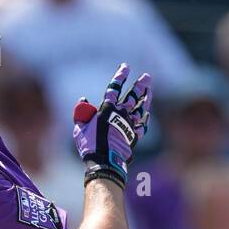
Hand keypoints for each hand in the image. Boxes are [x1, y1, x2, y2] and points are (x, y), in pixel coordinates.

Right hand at [72, 63, 151, 187]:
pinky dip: (144, 118)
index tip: (125, 67)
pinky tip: (146, 114)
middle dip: (140, 85)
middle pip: (133, 95)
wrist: (104, 161)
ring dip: (145, 98)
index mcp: (107, 109)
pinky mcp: (134, 136)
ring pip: (141, 108)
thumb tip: (83, 100)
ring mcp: (129, 124)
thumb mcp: (80, 127)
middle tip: (146, 77)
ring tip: (148, 90)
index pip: (114, 88)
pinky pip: (142, 124)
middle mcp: (121, 114)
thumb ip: (82, 113)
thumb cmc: (89, 144)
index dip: (120, 76)